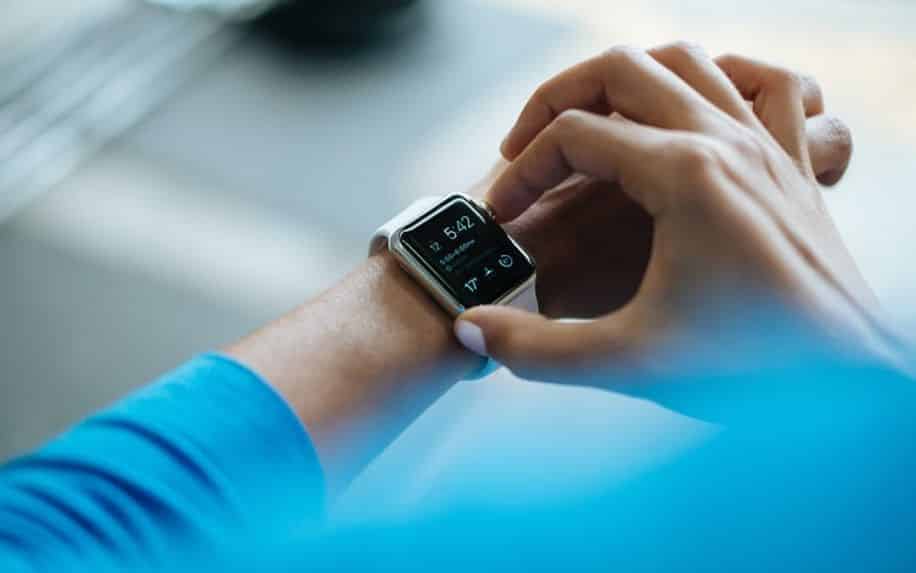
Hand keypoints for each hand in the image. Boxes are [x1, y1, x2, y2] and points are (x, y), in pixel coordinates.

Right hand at [455, 44, 905, 386]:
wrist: (854, 387)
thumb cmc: (756, 369)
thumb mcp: (629, 362)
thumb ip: (536, 348)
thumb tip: (471, 333)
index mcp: (684, 175)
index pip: (573, 135)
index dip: (521, 173)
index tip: (504, 219)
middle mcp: (727, 142)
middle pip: (620, 70)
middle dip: (555, 99)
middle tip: (524, 147)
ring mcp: (766, 146)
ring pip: (687, 61)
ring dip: (627, 79)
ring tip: (591, 122)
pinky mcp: (791, 167)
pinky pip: (769, 86)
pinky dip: (728, 78)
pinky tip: (701, 106)